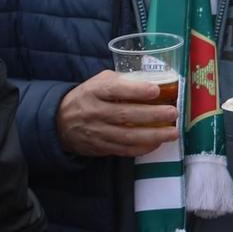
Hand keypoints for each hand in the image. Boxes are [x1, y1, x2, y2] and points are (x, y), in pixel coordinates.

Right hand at [56, 70, 178, 156]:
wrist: (60, 122)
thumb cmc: (88, 97)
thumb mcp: (98, 82)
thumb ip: (121, 81)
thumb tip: (153, 81)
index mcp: (94, 91)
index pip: (114, 90)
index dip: (136, 90)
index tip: (156, 90)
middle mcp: (94, 112)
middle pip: (125, 115)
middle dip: (152, 115)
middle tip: (172, 113)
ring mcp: (97, 132)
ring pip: (127, 136)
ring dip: (153, 135)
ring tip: (172, 133)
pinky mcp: (100, 147)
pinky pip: (123, 150)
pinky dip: (142, 148)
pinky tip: (157, 143)